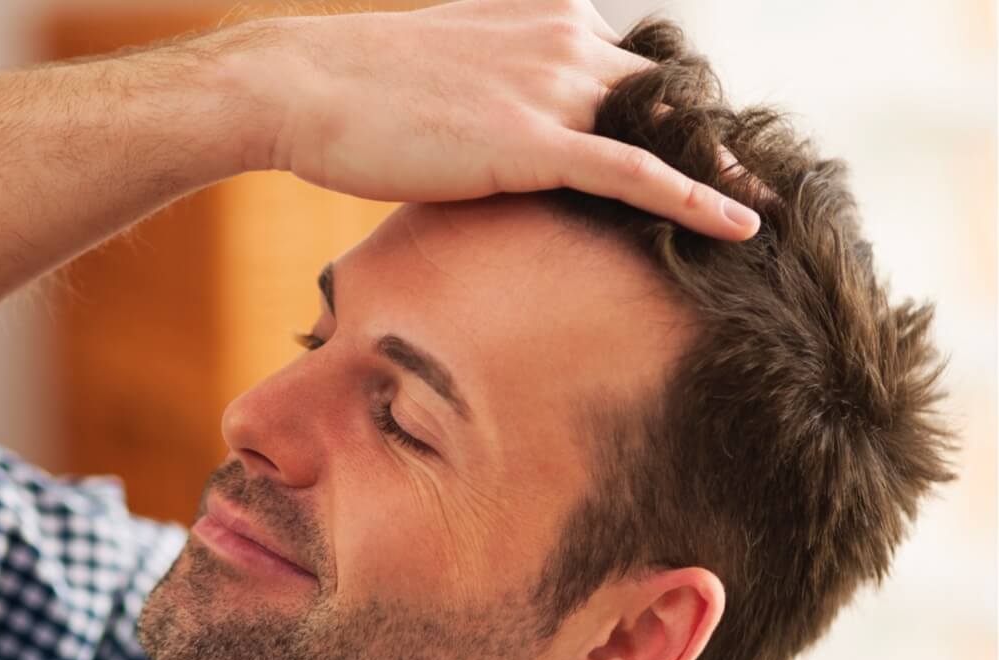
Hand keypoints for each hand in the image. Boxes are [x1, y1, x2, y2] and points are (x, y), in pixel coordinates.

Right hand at [242, 0, 759, 239]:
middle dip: (715, 140)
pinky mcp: (532, 141)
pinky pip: (635, 174)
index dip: (676, 116)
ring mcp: (552, 87)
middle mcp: (566, 41)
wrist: (301, 84)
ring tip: (768, 212)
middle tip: (759, 184)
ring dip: (722, 173)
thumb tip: (503, 132)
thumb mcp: (447, 73)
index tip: (709, 150)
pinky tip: (743, 227)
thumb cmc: (358, 90)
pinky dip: (695, 201)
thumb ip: (500, 89)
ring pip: (665, 131)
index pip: (638, 71)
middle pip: (670, 96)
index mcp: (549, 20)